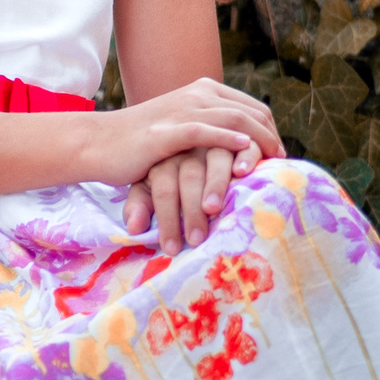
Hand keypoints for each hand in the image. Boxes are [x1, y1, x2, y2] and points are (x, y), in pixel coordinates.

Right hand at [85, 79, 283, 192]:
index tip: (279, 155)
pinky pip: (204, 131)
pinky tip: (244, 151)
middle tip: (282, 163)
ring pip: (234, 119)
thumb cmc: (140, 142)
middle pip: (250, 112)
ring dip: (258, 143)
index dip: (271, 130)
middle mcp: (196, 95)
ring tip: (272, 162)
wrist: (98, 143)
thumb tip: (241, 147)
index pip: (252, 107)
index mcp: (203, 91)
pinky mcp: (166, 131)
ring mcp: (181, 110)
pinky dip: (228, 140)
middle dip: (271, 137)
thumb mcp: (181, 128)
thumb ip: (209, 129)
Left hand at [122, 147, 244, 255]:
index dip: (167, 219)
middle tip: (196, 238)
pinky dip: (245, 157)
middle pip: (190, 177)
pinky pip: (243, 144)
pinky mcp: (239, 138)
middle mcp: (190, 150)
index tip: (171, 247)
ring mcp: (215, 142)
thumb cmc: (171, 175)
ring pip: (216, 158)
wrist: (181, 132)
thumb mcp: (148, 185)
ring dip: (216, 184)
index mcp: (166, 162)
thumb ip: (140, 204)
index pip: (164, 189)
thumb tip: (134, 229)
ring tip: (213, 209)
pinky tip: (243, 172)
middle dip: (192, 210)